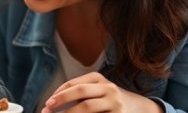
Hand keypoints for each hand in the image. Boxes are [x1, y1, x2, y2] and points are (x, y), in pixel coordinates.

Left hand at [40, 72, 162, 112]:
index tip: (47, 103)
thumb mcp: (97, 90)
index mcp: (98, 78)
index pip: (73, 83)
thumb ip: (79, 93)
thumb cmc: (110, 100)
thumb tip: (53, 102)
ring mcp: (115, 103)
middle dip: (62, 100)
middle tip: (47, 109)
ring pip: (87, 107)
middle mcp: (108, 88)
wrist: (140, 109)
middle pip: (80, 92)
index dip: (59, 93)